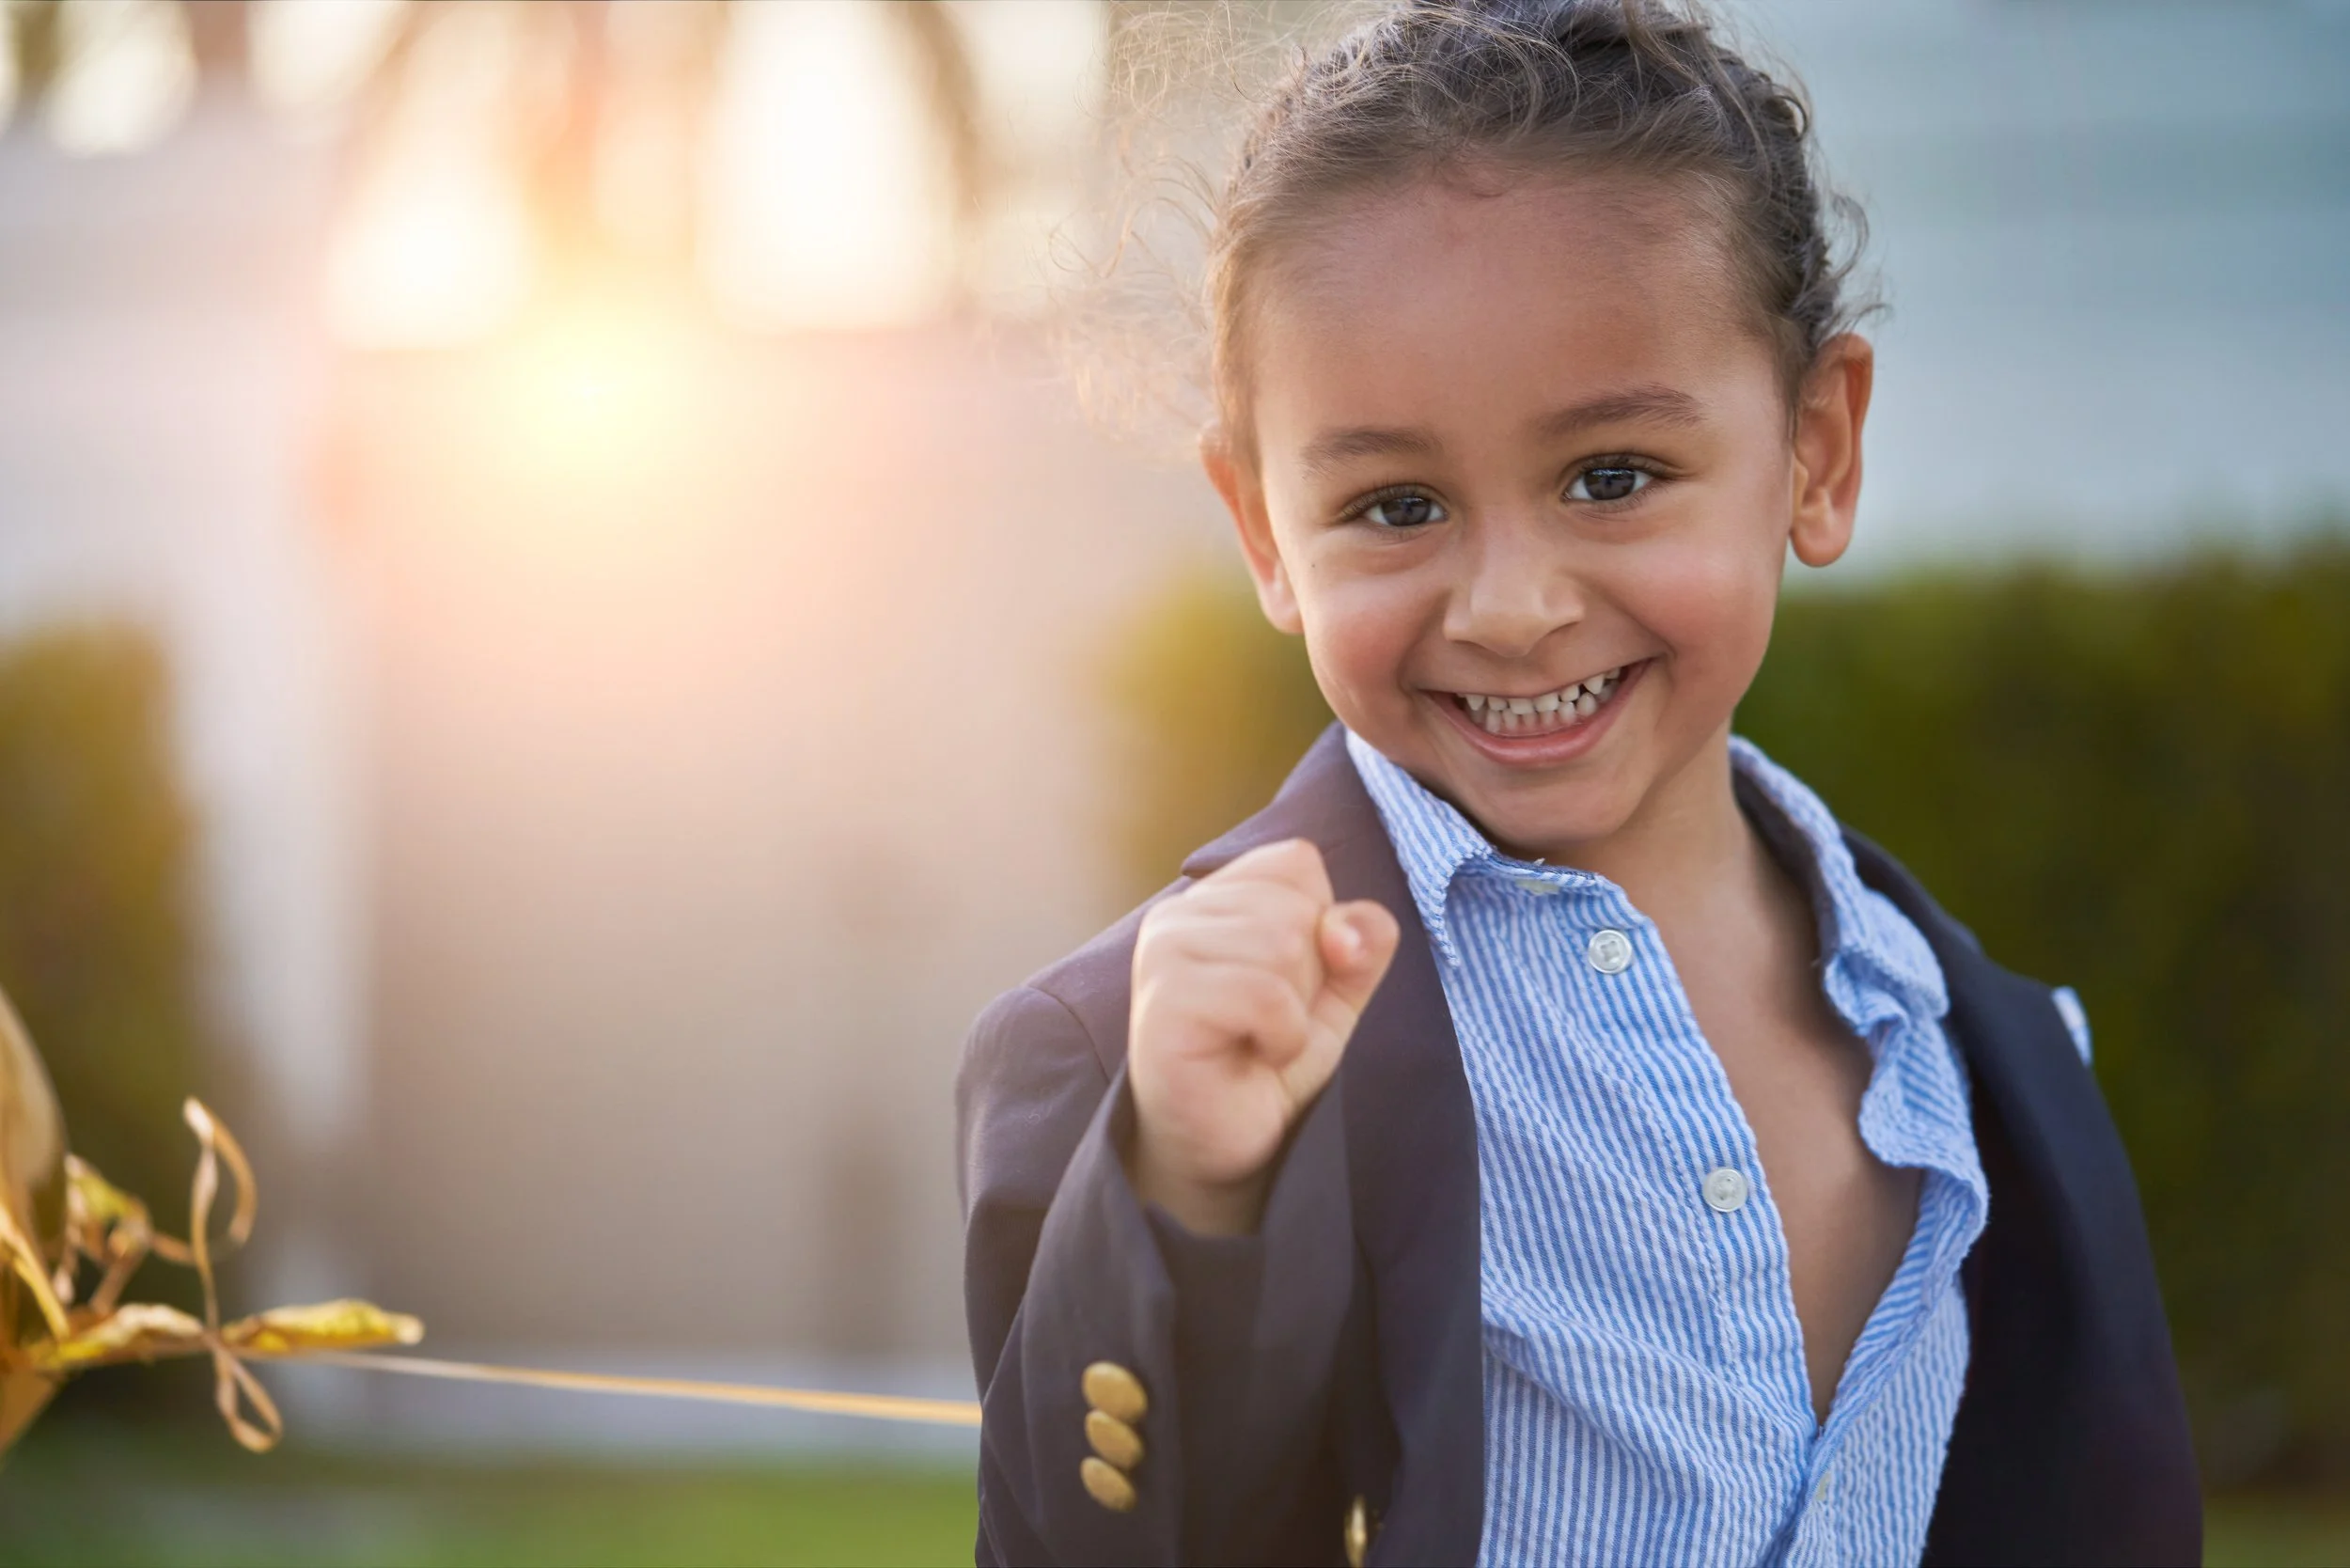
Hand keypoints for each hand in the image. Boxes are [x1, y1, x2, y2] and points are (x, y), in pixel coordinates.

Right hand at [1126, 839, 1399, 1234]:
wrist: (1223, 1147)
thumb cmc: (1267, 1063)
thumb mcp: (1335, 995)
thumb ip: (1360, 943)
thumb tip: (1349, 925)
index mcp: (1214, 899)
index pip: (1296, 862)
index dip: (1321, 925)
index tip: (1288, 983)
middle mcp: (1178, 914)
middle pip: (1296, 906)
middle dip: (1308, 978)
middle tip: (1267, 1024)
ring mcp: (1163, 953)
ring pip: (1282, 945)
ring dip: (1293, 1012)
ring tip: (1256, 1040)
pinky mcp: (1164, 1002)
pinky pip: (1264, 994)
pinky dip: (1282, 1037)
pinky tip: (1252, 1056)